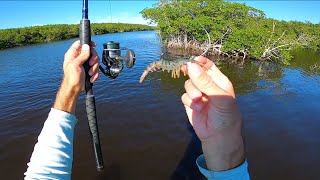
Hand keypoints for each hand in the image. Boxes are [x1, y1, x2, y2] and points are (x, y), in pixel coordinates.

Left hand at [54, 41, 99, 113]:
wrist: (74, 89)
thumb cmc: (72, 78)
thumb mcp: (76, 65)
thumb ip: (82, 55)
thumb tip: (87, 46)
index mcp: (73, 54)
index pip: (80, 44)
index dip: (87, 43)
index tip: (94, 46)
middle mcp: (79, 58)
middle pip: (91, 52)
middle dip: (93, 60)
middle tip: (90, 64)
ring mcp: (84, 64)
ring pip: (95, 61)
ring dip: (94, 68)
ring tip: (90, 74)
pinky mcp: (89, 70)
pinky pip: (96, 69)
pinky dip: (95, 74)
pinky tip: (91, 78)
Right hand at [181, 56, 243, 170]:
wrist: (218, 137)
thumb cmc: (225, 116)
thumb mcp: (219, 97)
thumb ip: (205, 82)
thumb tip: (190, 65)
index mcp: (219, 81)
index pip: (208, 66)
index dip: (201, 62)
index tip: (193, 61)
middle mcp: (208, 86)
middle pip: (195, 73)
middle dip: (194, 80)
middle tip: (197, 84)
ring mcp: (198, 94)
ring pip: (188, 84)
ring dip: (192, 92)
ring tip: (200, 102)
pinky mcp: (190, 104)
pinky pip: (184, 96)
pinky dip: (189, 101)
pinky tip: (196, 108)